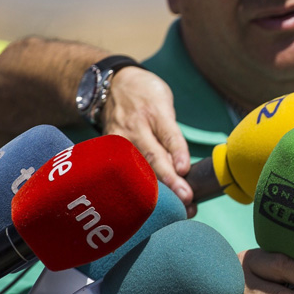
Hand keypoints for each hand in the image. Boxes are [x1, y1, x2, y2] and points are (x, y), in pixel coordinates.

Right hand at [102, 67, 192, 209]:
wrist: (114, 84)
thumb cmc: (147, 98)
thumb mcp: (165, 106)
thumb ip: (171, 136)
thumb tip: (182, 169)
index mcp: (155, 112)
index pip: (169, 134)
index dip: (178, 152)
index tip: (185, 170)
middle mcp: (135, 126)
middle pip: (153, 156)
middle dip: (169, 179)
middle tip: (186, 198)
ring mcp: (119, 139)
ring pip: (137, 167)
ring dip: (156, 190)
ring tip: (174, 208)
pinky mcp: (108, 149)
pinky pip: (122, 170)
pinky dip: (135, 187)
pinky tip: (147, 205)